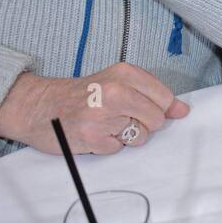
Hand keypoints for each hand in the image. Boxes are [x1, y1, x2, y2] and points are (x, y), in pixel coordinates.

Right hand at [0, 63, 189, 154]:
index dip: (158, 108)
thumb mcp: (116, 82)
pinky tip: (93, 134)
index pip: (164, 98)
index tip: (143, 109)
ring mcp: (104, 115)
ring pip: (140, 136)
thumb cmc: (82, 95)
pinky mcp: (93, 137)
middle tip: (118, 116)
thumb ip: (151, 94)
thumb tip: (183, 110)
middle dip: (142, 124)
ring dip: (125, 136)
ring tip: (104, 124)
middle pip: (156, 120)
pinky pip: (118, 149)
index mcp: (125, 73)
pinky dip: (108, 145)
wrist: (38, 106)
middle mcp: (116, 91)